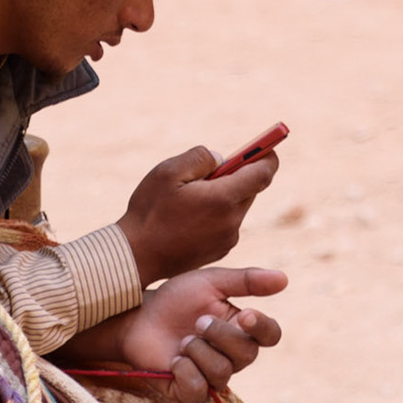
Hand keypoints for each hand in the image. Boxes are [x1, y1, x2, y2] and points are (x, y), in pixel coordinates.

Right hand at [117, 146, 278, 282]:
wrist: (135, 258)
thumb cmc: (149, 211)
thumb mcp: (169, 171)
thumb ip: (201, 157)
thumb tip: (222, 160)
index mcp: (223, 199)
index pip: (263, 173)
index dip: (268, 155)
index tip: (267, 144)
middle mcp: (232, 221)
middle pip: (251, 189)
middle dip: (239, 174)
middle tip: (214, 168)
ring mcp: (227, 239)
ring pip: (238, 206)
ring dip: (225, 194)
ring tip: (191, 195)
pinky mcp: (219, 251)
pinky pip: (228, 223)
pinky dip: (218, 212)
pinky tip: (189, 215)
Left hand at [120, 267, 286, 402]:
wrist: (139, 316)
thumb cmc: (177, 298)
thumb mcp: (210, 281)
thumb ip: (246, 280)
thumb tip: (284, 279)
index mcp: (242, 328)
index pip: (270, 335)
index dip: (262, 328)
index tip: (243, 315)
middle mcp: (232, 355)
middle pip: (247, 355)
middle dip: (220, 335)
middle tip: (198, 321)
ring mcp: (211, 375)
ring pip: (222, 373)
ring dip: (198, 351)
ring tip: (182, 340)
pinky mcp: (189, 391)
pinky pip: (199, 391)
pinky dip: (185, 372)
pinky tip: (174, 360)